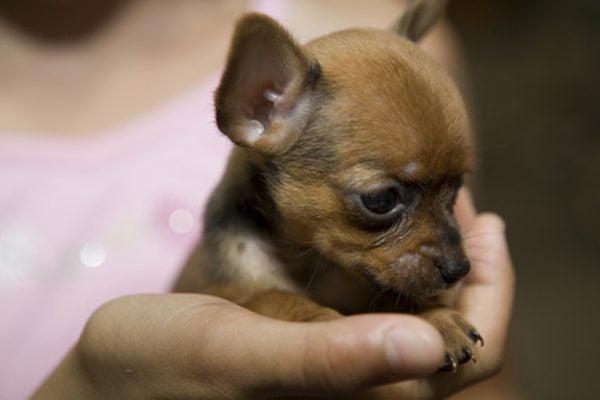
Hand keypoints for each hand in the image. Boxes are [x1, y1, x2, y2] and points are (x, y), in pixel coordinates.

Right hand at [32, 189, 513, 399]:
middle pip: (452, 331)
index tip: (486, 222)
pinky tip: (381, 230)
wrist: (110, 377)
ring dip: (432, 261)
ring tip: (431, 207)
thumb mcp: (240, 356)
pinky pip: (376, 306)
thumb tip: (432, 346)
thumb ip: (331, 359)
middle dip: (468, 267)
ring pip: (416, 316)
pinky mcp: (310, 345)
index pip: (467, 353)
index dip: (492, 289)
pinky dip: (391, 264)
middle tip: (462, 204)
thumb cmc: (161, 371)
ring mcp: (335, 366)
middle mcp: (357, 388)